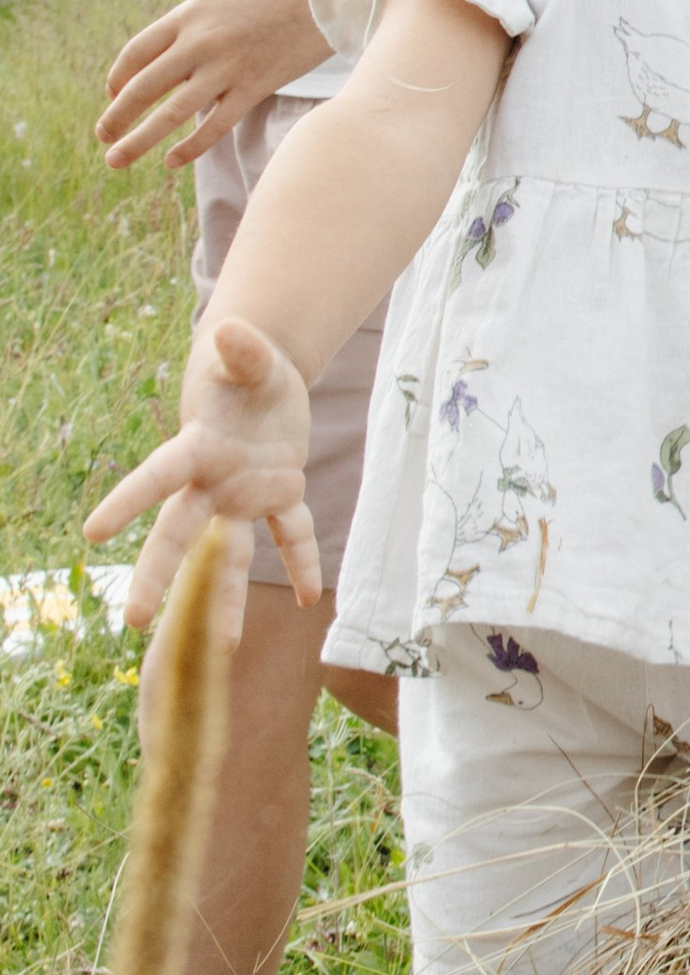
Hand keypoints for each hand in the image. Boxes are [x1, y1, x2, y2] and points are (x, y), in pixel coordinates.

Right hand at [86, 317, 318, 640]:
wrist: (261, 378)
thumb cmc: (244, 364)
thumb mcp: (249, 356)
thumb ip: (242, 350)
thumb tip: (229, 329)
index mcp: (197, 447)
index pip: (157, 476)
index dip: (126, 501)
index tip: (93, 533)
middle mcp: (213, 482)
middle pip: (179, 532)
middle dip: (158, 574)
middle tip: (135, 620)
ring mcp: (244, 495)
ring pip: (231, 552)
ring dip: (227, 596)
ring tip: (228, 645)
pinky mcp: (279, 497)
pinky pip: (290, 535)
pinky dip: (301, 562)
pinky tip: (310, 598)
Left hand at [97, 0, 337, 169]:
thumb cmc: (267, 1)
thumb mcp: (216, 5)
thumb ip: (186, 34)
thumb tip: (156, 73)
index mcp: (188, 15)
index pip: (135, 54)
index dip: (116, 80)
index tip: (112, 98)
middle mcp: (201, 40)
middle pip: (143, 87)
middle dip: (116, 118)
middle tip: (102, 138)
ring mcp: (228, 66)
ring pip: (171, 113)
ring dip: (138, 141)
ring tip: (115, 160)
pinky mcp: (255, 87)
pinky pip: (214, 126)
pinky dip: (188, 147)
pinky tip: (171, 160)